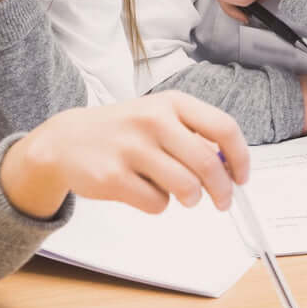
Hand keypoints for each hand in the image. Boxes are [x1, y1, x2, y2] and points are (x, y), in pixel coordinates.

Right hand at [0, 92, 249, 218]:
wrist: (64, 141)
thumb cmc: (123, 131)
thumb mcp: (159, 118)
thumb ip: (194, 136)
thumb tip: (231, 168)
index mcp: (171, 103)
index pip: (223, 127)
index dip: (240, 157)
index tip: (242, 177)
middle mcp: (153, 121)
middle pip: (208, 164)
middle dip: (222, 190)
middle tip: (222, 201)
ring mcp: (131, 148)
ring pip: (186, 188)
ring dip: (190, 198)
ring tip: (181, 194)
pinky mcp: (113, 177)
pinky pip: (157, 203)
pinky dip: (158, 204)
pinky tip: (142, 190)